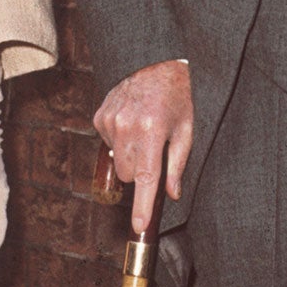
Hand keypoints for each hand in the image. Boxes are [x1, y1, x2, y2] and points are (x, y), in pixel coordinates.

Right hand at [94, 59, 191, 233]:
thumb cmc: (177, 96)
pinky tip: (131, 122)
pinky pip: (107, 143)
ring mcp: (110, 120)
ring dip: (129, 155)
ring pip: (116, 161)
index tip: (139, 225)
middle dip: (140, 171)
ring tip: (144, 131)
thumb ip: (177, 164)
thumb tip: (172, 194)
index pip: (146, 178)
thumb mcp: (186, 129)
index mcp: (152, 131)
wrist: (155, 61)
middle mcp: (127, 127)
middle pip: (128, 174)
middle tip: (155, 150)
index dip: (143, 205)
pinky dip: (119, 140)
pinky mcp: (100, 116)